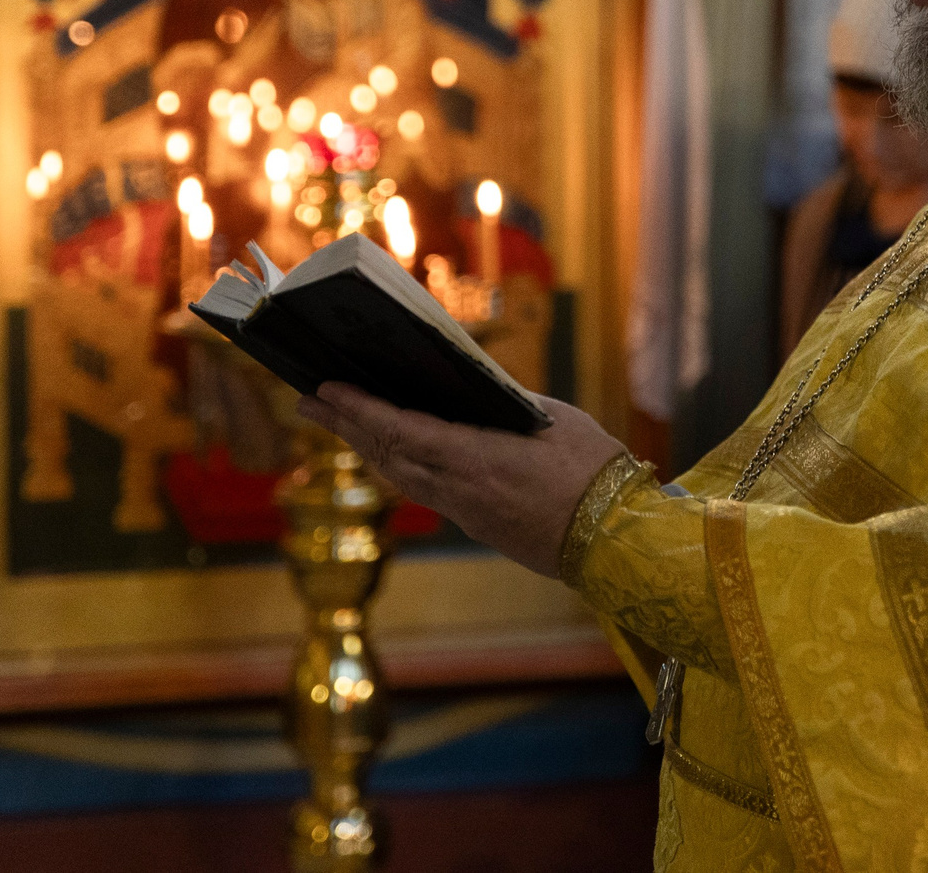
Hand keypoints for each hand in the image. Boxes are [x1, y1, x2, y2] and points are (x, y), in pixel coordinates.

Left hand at [296, 385, 629, 577]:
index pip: (401, 430)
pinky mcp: (480, 526)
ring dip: (367, 448)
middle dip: (344, 426)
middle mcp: (460, 490)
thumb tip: (473, 390)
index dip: (359, 409)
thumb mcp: (554, 421)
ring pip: (402, 478)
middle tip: (308, 401)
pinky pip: (426, 492)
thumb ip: (508, 405)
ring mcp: (467, 513)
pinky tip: (393, 454)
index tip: (326, 388)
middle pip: (387, 456)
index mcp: (476, 459)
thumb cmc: (595, 471)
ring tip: (339, 424)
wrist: (619, 540)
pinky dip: (400, 466)